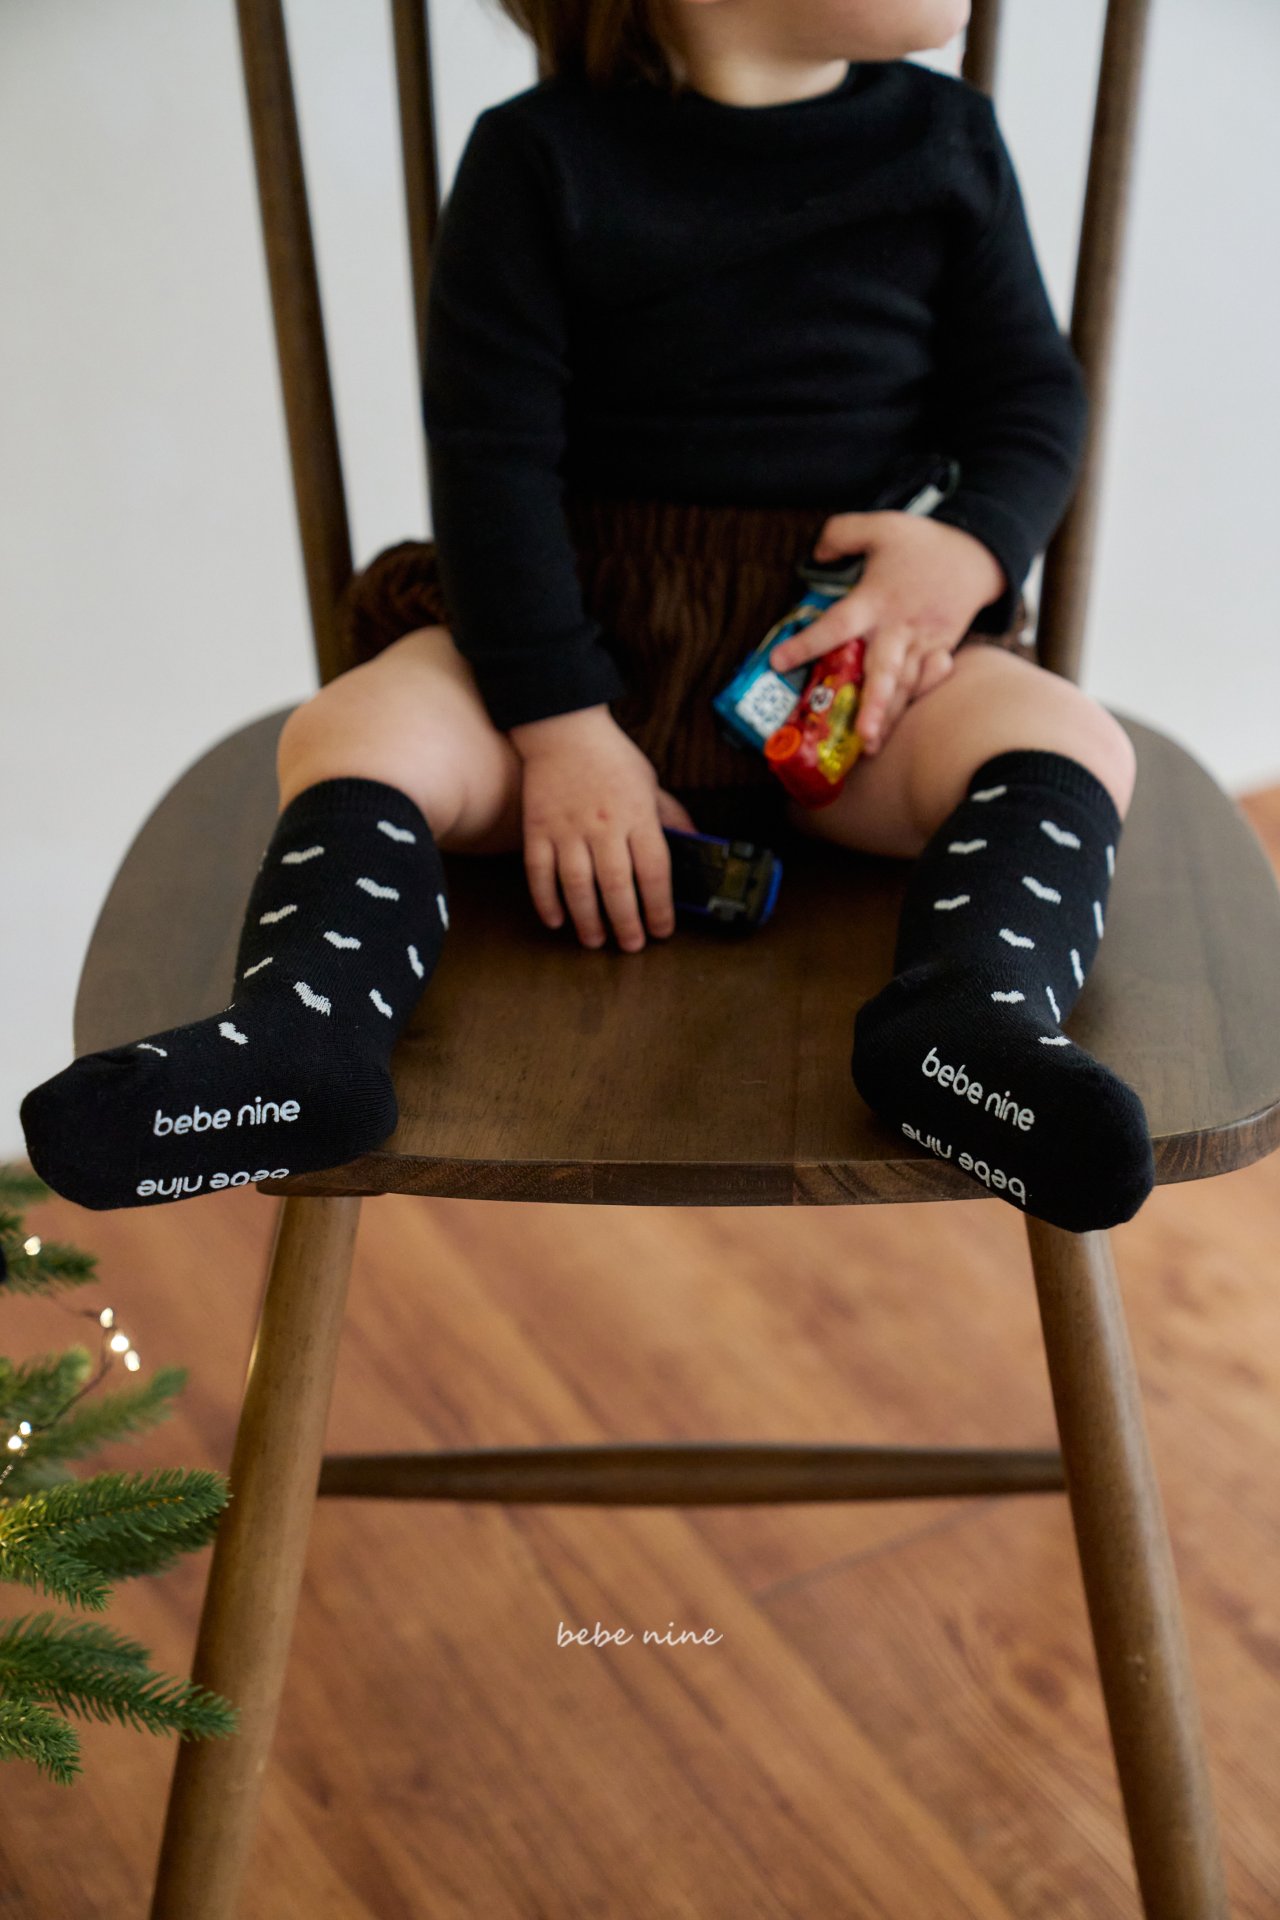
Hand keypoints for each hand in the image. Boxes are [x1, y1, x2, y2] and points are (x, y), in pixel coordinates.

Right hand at [509, 705, 696, 951]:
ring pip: (577, 885)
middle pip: (616, 886)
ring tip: (595, 941)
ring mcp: (567, 828)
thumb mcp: (651, 784)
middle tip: (631, 946)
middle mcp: (603, 825)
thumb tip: (698, 849)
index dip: (659, 907)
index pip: (654, 871)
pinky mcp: (537, 829)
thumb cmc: (612, 758)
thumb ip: (672, 818)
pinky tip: (556, 920)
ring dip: (587, 920)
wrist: (563, 728)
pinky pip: (539, 873)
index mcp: (637, 815)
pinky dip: (546, 901)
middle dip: (626, 923)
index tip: (663, 930)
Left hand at [768, 512, 1006, 756]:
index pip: (836, 625)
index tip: (779, 662)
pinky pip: (924, 683)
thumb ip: (840, 534)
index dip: (807, 644)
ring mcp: (922, 644)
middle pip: (884, 670)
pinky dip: (911, 704)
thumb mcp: (880, 525)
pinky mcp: (939, 651)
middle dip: (874, 704)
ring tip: (871, 748)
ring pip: (905, 686)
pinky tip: (894, 730)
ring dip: (890, 716)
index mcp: (876, 600)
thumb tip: (815, 557)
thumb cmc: (923, 542)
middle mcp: (898, 628)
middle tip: (861, 735)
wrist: (978, 555)